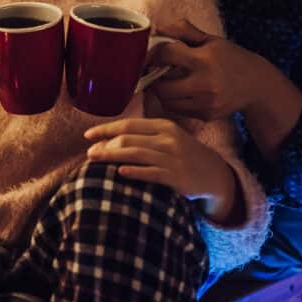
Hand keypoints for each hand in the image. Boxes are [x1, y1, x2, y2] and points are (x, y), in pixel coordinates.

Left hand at [84, 117, 235, 215]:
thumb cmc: (183, 154)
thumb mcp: (168, 136)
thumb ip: (144, 134)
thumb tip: (109, 137)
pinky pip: (150, 172)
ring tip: (95, 160)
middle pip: (128, 139)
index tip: (87, 135)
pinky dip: (134, 171)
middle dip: (105, 145)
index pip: (128, 124)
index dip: (106, 129)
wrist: (214, 174)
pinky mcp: (176, 176)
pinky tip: (119, 172)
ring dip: (112, 156)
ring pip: (135, 154)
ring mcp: (173, 157)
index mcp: (163, 126)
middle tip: (89, 153)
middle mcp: (168, 139)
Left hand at [148, 19, 277, 120]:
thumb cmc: (231, 58)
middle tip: (154, 70)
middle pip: (161, 85)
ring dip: (160, 90)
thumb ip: (183, 30)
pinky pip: (177, 110)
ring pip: (166, 100)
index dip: (155, 53)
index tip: (154, 53)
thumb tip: (158, 29)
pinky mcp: (206, 115)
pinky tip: (179, 91)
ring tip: (165, 80)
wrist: (257, 86)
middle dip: (153, 77)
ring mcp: (205, 102)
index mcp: (204, 60)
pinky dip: (172, 101)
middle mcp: (204, 83)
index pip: (166, 55)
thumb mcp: (210, 40)